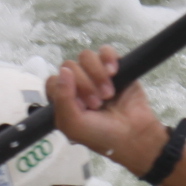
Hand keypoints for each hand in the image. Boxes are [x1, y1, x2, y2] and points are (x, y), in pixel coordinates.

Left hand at [49, 47, 169, 175]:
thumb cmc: (100, 134)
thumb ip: (62, 98)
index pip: (53, 80)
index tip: (80, 106)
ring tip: (108, 94)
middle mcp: (77, 84)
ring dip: (97, 76)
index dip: (65, 90)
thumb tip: (64, 70)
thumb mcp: (73, 125)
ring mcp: (95, 74)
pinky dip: (109, 60)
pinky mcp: (114, 66)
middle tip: (97, 104)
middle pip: (69, 66)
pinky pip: (106, 50)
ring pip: (86, 57)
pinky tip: (114, 73)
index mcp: (64, 98)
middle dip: (84, 86)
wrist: (133, 134)